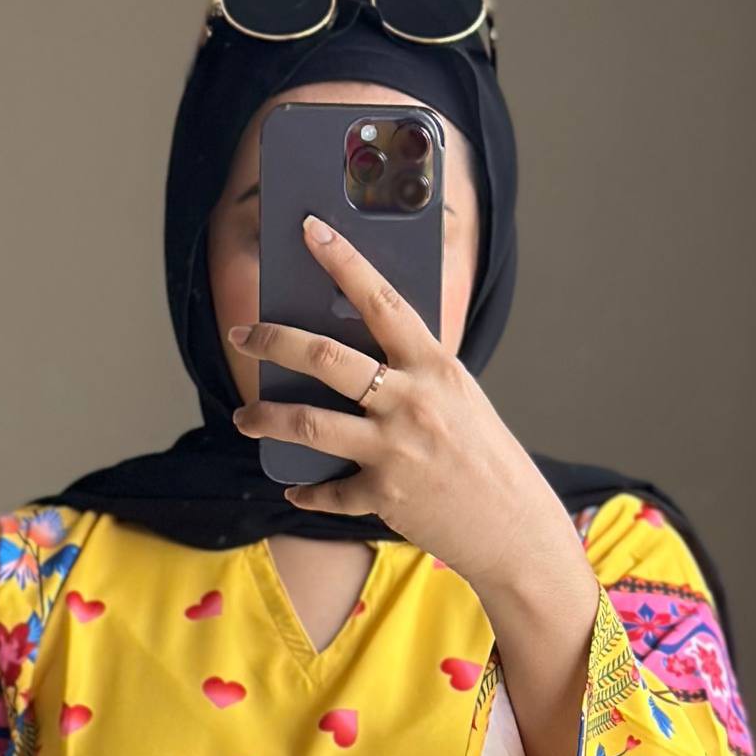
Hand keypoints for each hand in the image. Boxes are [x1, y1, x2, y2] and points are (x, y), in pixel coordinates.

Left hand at [228, 213, 581, 606]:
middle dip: (274, 341)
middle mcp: (411, 401)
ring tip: (244, 418)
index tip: (310, 230)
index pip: (381, 301)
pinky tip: (294, 489)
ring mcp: (395, 449)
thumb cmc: (485, 455)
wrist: (514, 525)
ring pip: (310, 424)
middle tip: (242, 334)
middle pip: (326, 358)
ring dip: (267, 418)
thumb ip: (412, 374)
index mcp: (434, 366)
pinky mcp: (385, 495)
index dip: (343, 261)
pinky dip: (307, 492)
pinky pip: (329, 492)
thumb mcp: (457, 397)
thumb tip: (352, 355)